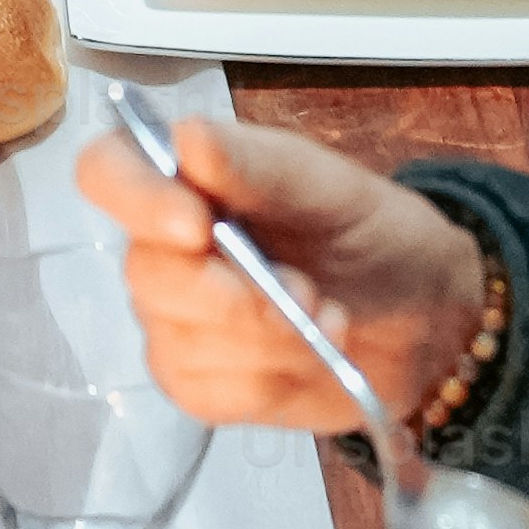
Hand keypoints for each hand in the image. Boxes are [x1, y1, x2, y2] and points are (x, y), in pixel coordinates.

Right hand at [75, 108, 498, 429]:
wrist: (422, 319)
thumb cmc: (371, 234)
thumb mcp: (331, 187)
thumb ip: (257, 165)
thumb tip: (186, 139)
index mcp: (184, 178)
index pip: (106, 171)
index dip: (135, 198)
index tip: (197, 227)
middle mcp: (162, 248)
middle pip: (147, 273)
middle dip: (236, 294)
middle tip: (310, 294)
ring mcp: (171, 320)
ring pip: (181, 340)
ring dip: (270, 339)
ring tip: (329, 319)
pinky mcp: (195, 382)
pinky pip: (206, 390)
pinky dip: (270, 379)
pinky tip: (309, 358)